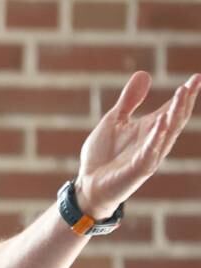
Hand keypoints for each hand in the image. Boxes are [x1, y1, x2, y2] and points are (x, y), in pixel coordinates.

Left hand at [76, 71, 200, 217]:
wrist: (88, 183)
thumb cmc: (102, 155)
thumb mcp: (114, 120)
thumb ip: (129, 101)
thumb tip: (144, 73)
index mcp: (149, 129)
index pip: (172, 109)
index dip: (184, 94)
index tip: (195, 77)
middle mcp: (154, 141)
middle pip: (175, 119)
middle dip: (184, 101)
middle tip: (192, 83)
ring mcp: (148, 156)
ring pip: (167, 134)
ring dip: (175, 114)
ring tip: (183, 94)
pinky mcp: (138, 170)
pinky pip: (150, 152)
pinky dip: (156, 137)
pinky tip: (161, 122)